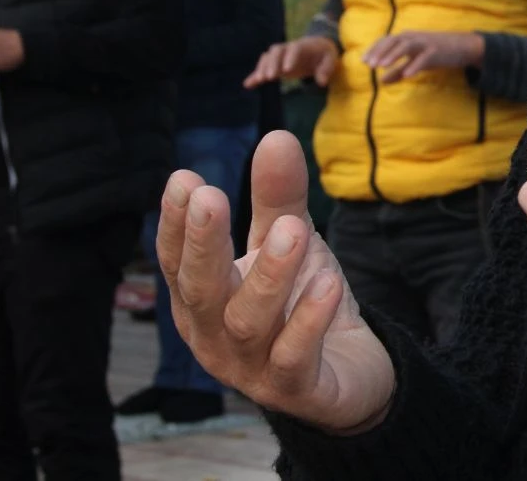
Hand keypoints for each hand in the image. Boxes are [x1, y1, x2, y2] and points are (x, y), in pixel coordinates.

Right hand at [157, 130, 394, 432]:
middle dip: (203, 245)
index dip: (176, 224)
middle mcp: (215, 337)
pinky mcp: (295, 391)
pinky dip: (308, 321)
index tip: (184, 178)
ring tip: (293, 230)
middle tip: (210, 197)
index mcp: (203, 300)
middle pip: (200, 291)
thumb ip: (279, 198)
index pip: (178, 261)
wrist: (350, 375)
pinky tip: (328, 284)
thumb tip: (276, 136)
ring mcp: (251, 369)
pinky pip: (295, 357)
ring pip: (248, 323)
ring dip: (269, 276)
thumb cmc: (301, 303)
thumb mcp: (289, 243)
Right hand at [246, 37, 338, 88]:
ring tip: (260, 81)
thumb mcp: (330, 59)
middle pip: (276, 52)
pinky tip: (248, 85)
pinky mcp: (275, 65)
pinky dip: (255, 75)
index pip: (294, 49)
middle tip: (270, 77)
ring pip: (267, 58)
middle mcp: (287, 49)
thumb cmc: (324, 53)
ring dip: (262, 68)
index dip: (289, 58)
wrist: (316, 47)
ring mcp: (280, 57)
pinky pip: (263, 68)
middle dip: (272, 63)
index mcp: (302, 46)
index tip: (287, 70)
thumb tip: (321, 82)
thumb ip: (326, 69)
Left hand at [362, 31, 485, 82]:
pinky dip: (415, 65)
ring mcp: (425, 43)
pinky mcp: (436, 50)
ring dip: (393, 54)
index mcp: (406, 38)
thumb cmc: (435, 53)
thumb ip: (398, 71)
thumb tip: (381, 82)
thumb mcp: (414, 62)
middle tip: (369, 65)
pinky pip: (424, 58)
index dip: (374, 49)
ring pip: (406, 45)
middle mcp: (413, 37)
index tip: (363, 61)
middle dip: (380, 52)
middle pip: (393, 41)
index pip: (386, 41)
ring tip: (382, 66)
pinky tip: (407, 76)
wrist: (461, 46)